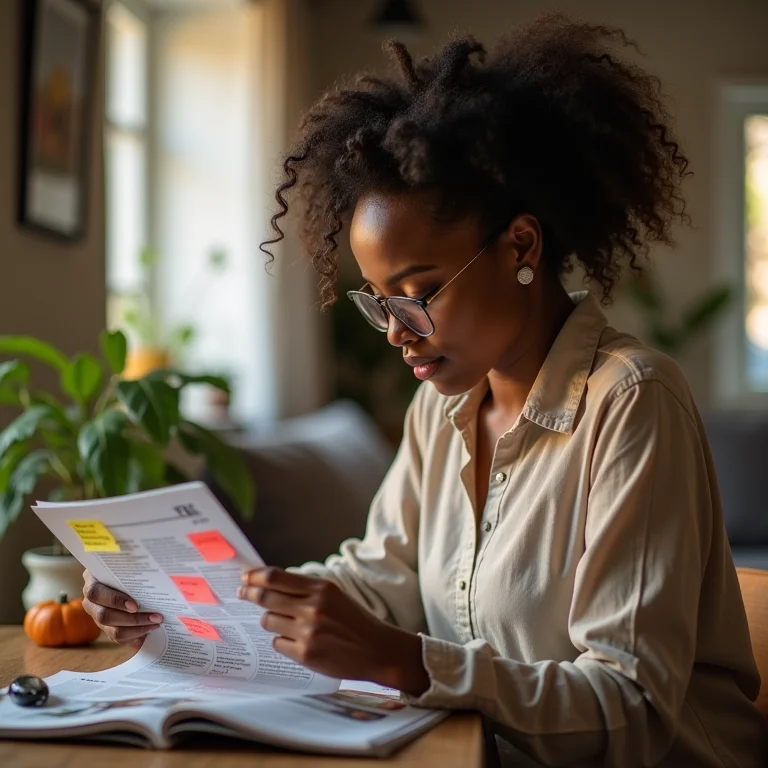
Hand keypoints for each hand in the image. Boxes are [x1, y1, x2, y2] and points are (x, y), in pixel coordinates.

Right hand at [81, 570, 162, 649]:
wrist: (128, 580)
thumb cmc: (129, 568)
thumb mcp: (128, 565)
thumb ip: (132, 565)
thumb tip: (151, 568)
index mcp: (92, 581)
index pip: (95, 592)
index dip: (115, 601)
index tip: (135, 605)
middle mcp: (91, 601)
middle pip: (104, 616)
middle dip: (132, 618)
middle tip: (155, 616)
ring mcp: (97, 617)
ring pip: (113, 630)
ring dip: (138, 628)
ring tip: (156, 622)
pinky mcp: (107, 629)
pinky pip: (119, 638)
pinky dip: (136, 634)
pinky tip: (151, 628)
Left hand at [238, 567, 428, 694]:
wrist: (377, 650)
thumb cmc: (354, 620)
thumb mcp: (334, 595)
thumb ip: (305, 589)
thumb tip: (270, 583)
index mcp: (321, 588)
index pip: (276, 577)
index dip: (255, 576)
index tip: (245, 576)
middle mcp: (313, 608)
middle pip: (266, 597)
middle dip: (249, 593)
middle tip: (242, 592)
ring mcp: (308, 632)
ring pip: (268, 621)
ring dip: (269, 619)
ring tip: (281, 620)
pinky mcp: (305, 654)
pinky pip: (277, 643)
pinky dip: (281, 639)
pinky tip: (295, 639)